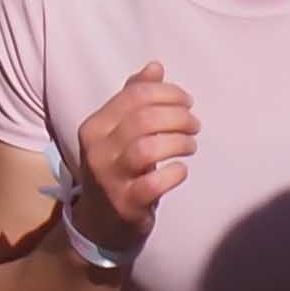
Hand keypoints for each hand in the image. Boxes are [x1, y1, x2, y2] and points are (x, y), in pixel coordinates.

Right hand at [71, 65, 198, 244]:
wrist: (100, 223)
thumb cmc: (117, 170)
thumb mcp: (117, 133)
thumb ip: (133, 99)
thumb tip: (155, 67)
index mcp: (94, 126)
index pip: (134, 95)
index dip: (168, 93)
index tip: (187, 102)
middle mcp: (97, 150)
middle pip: (144, 119)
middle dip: (178, 117)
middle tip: (194, 125)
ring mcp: (109, 178)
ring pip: (148, 148)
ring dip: (179, 142)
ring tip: (191, 145)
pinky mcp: (125, 203)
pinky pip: (155, 183)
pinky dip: (175, 173)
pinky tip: (181, 170)